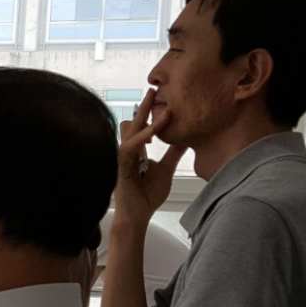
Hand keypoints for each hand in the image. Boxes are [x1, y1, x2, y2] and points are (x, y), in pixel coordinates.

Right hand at [115, 89, 186, 223]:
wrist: (137, 216)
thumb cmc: (146, 196)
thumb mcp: (166, 170)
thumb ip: (172, 155)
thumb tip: (185, 139)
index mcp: (136, 151)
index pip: (142, 127)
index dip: (150, 113)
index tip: (161, 98)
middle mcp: (126, 151)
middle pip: (134, 123)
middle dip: (144, 107)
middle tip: (154, 90)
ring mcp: (122, 157)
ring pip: (131, 131)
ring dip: (147, 120)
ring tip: (166, 110)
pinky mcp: (121, 165)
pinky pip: (131, 146)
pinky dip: (144, 137)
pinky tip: (156, 130)